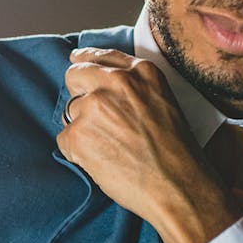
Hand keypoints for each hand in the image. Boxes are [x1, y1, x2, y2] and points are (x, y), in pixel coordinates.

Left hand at [55, 47, 242, 242]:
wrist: (178, 186)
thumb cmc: (176, 152)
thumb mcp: (163, 101)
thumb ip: (134, 86)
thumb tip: (102, 84)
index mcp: (141, 72)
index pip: (100, 56)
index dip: (86, 60)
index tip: (77, 60)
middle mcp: (115, 83)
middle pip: (75, 75)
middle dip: (79, 93)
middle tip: (94, 118)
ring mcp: (94, 107)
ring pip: (71, 111)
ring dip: (83, 129)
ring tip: (111, 148)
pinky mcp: (79, 134)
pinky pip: (65, 140)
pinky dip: (78, 152)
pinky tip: (103, 162)